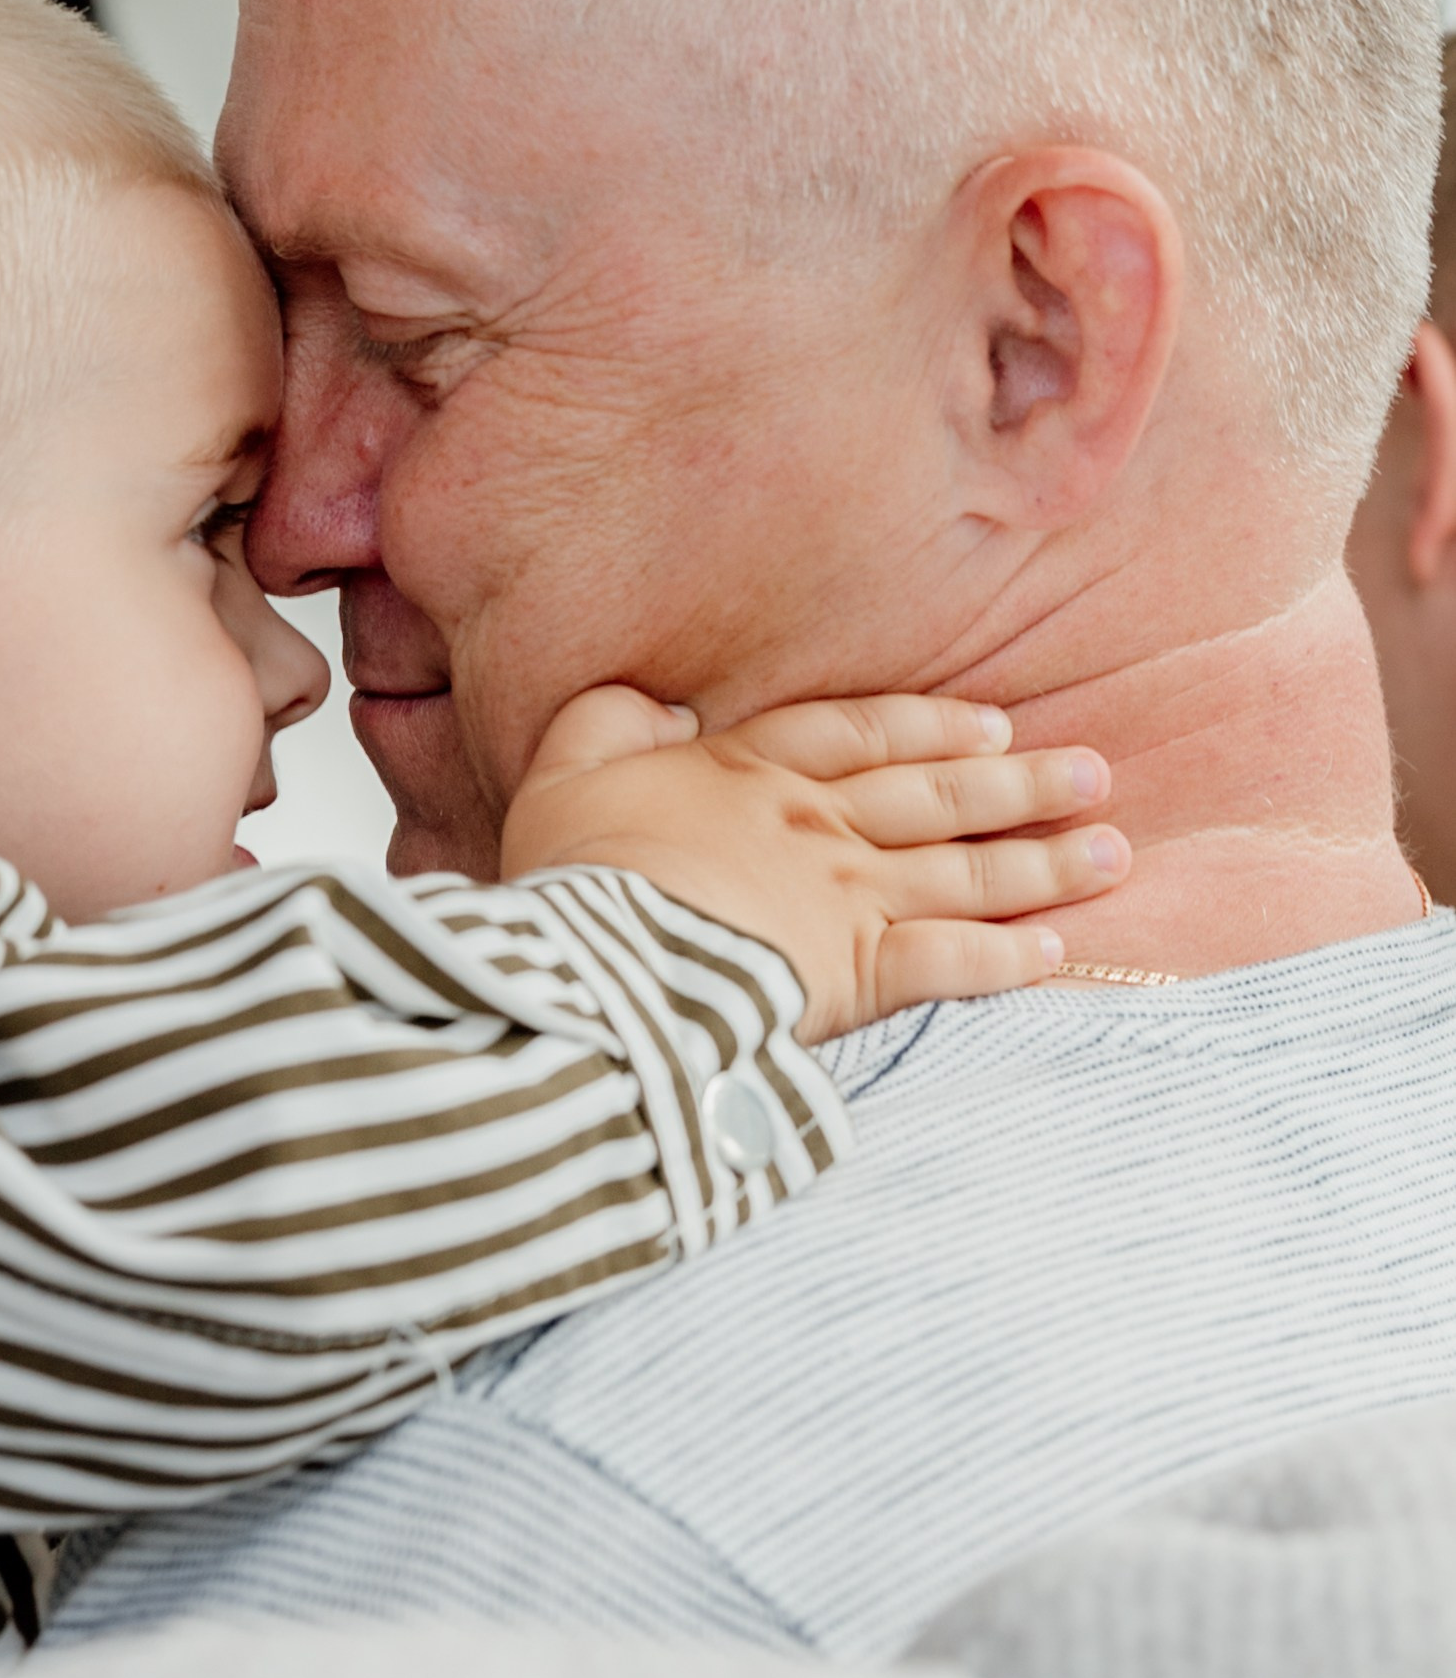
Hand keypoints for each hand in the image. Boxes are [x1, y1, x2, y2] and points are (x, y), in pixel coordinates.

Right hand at [499, 686, 1128, 1039]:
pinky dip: (1008, 958)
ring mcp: (846, 898)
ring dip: (1043, 860)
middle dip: (1020, 783)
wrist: (599, 960)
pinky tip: (1058, 950)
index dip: (929, 726)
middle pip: (937, 796)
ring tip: (1111, 850)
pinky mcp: (859, 974)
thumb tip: (658, 704)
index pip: (858, 735)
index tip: (991, 721)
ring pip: (965, 870)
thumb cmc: (573, 871)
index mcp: (749, 774)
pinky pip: (951, 961)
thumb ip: (608, 721)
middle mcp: (816, 827)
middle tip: (1093, 772)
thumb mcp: (566, 770)